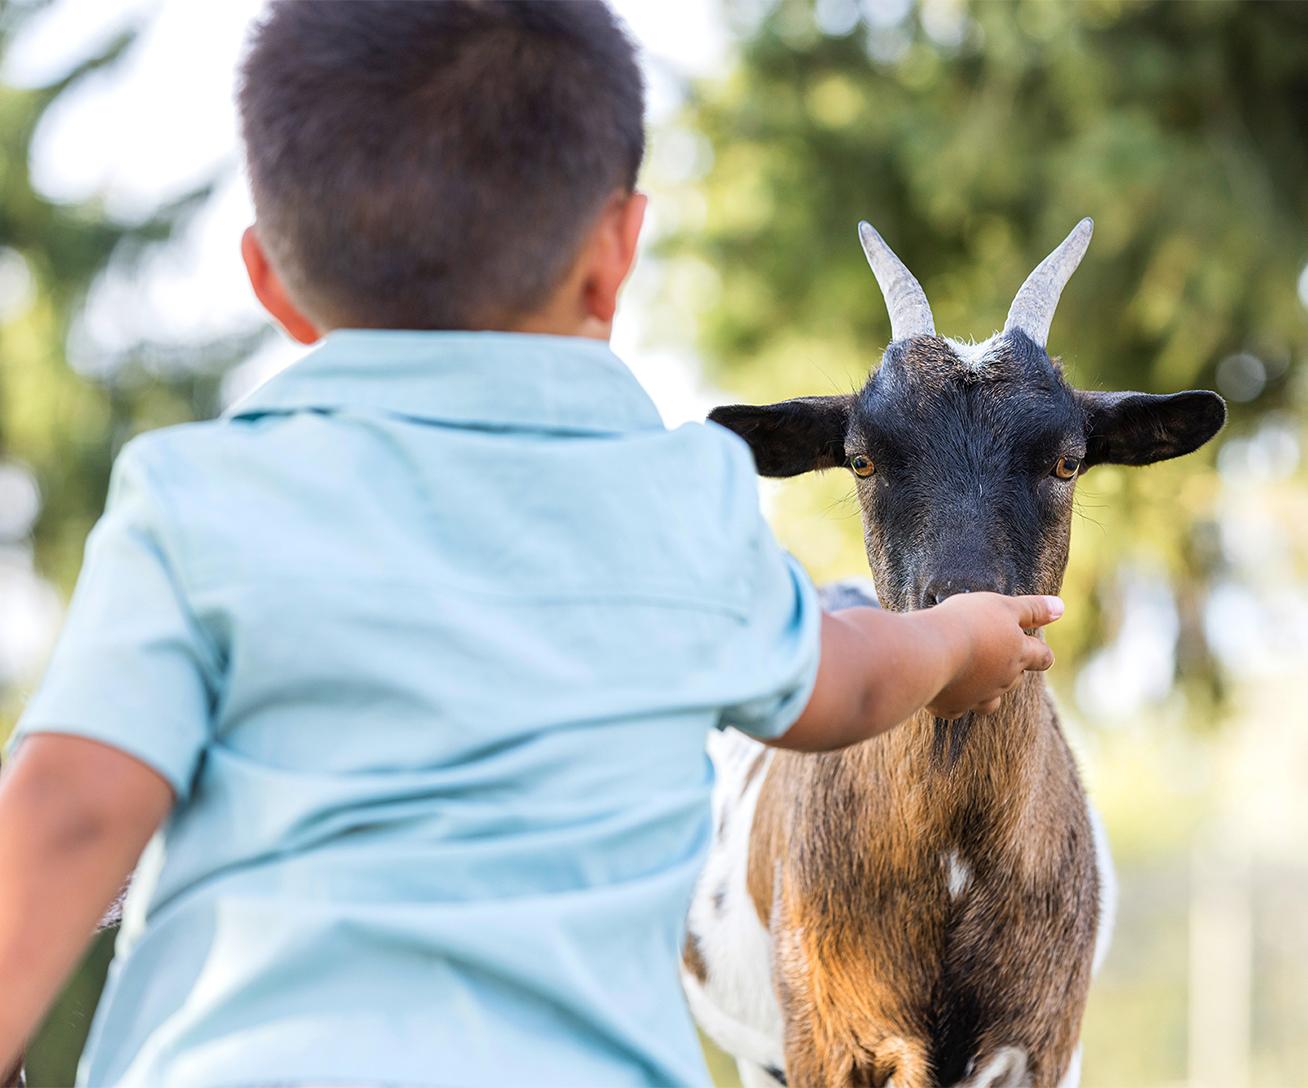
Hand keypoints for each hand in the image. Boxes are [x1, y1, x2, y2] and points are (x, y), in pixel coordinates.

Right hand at [923, 593, 1061, 718]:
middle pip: (1017, 678)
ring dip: (988, 690)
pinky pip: (958, 708)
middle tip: (996, 653)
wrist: (930, 653)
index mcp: (1018, 654)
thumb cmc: (968, 623)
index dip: (1042, 652)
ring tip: (976, 677)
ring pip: (991, 701)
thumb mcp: (1003, 606)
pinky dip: (956, 700)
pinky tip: (947, 691)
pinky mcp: (951, 706)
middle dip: (1012, 668)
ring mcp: (978, 697)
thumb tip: (1060, 607)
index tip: (1037, 647)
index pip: (1042, 657)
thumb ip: (1032, 609)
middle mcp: (1003, 680)